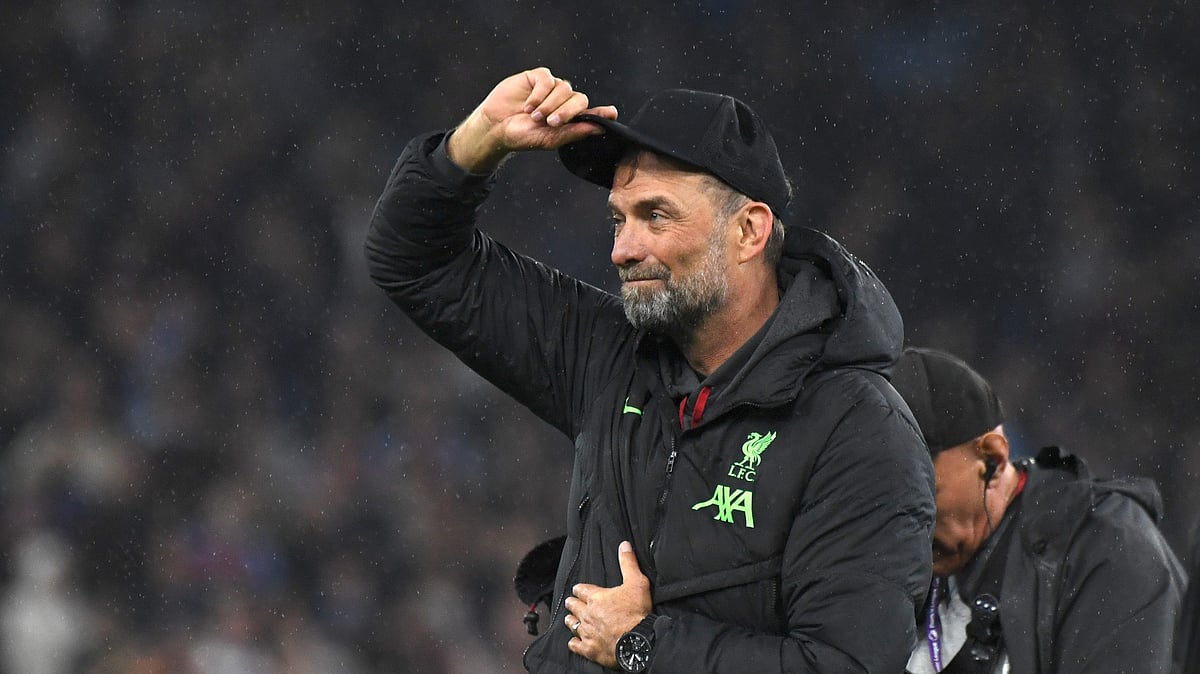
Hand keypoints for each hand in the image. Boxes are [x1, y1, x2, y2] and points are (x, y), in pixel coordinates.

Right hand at [447, 66, 618, 172]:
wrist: (496, 127)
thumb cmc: (522, 136)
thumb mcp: (550, 139)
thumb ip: (574, 132)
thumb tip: (599, 128)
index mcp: (569, 119)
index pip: (591, 113)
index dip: (603, 113)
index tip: (612, 113)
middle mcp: (563, 102)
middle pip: (579, 100)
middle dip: (567, 112)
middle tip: (551, 123)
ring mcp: (551, 88)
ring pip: (564, 89)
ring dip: (549, 104)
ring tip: (534, 116)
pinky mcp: (537, 78)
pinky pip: (548, 80)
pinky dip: (540, 94)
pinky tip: (528, 105)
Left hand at [563, 541, 651, 667]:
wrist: (637, 641)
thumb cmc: (636, 613)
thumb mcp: (637, 582)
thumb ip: (628, 563)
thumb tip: (624, 545)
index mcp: (596, 597)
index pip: (581, 589)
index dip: (579, 589)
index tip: (578, 589)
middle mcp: (587, 614)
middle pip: (573, 606)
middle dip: (572, 603)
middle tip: (571, 602)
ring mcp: (587, 632)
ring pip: (572, 624)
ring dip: (571, 620)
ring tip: (570, 619)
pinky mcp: (589, 649)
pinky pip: (575, 645)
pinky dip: (574, 642)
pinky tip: (573, 641)